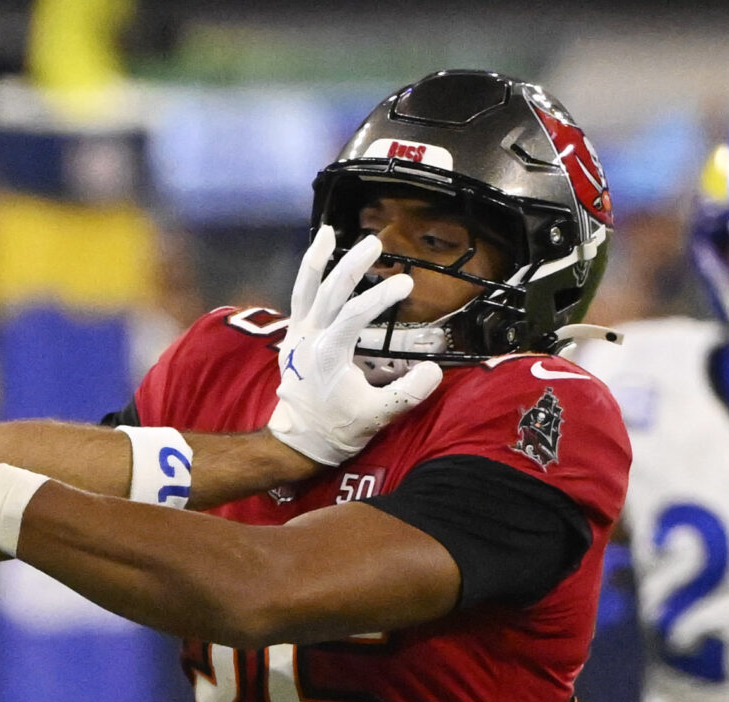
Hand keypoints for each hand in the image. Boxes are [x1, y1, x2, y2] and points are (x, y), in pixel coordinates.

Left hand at [267, 228, 444, 468]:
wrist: (299, 441)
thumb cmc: (337, 429)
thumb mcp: (377, 416)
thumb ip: (406, 393)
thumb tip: (434, 369)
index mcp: (327, 355)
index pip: (354, 316)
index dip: (380, 297)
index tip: (406, 285)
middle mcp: (308, 339)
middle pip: (330, 293)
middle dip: (352, 266)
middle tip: (376, 244)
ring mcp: (297, 335)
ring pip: (305, 290)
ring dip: (318, 260)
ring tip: (329, 232)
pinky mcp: (294, 336)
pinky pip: (299, 298)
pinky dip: (307, 274)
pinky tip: (318, 252)